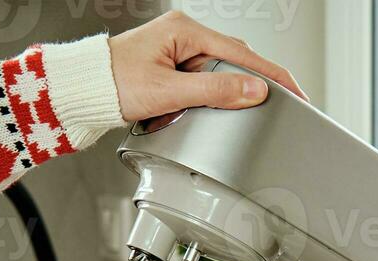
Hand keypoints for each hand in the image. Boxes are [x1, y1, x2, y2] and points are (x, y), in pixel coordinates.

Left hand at [108, 11, 306, 121]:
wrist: (81, 93)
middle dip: (253, 85)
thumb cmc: (112, 84)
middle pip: (236, 61)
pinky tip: (210, 110)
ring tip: (235, 113)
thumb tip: (254, 90)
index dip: (273, 76)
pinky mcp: (172, 67)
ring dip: (226, 94)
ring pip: (220, 73)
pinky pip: (204, 80)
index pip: (243, 53)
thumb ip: (215, 90)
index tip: (296, 93)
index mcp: (186, 30)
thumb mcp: (169, 91)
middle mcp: (184, 35)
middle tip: (277, 108)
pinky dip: (211, 97)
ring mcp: (178, 51)